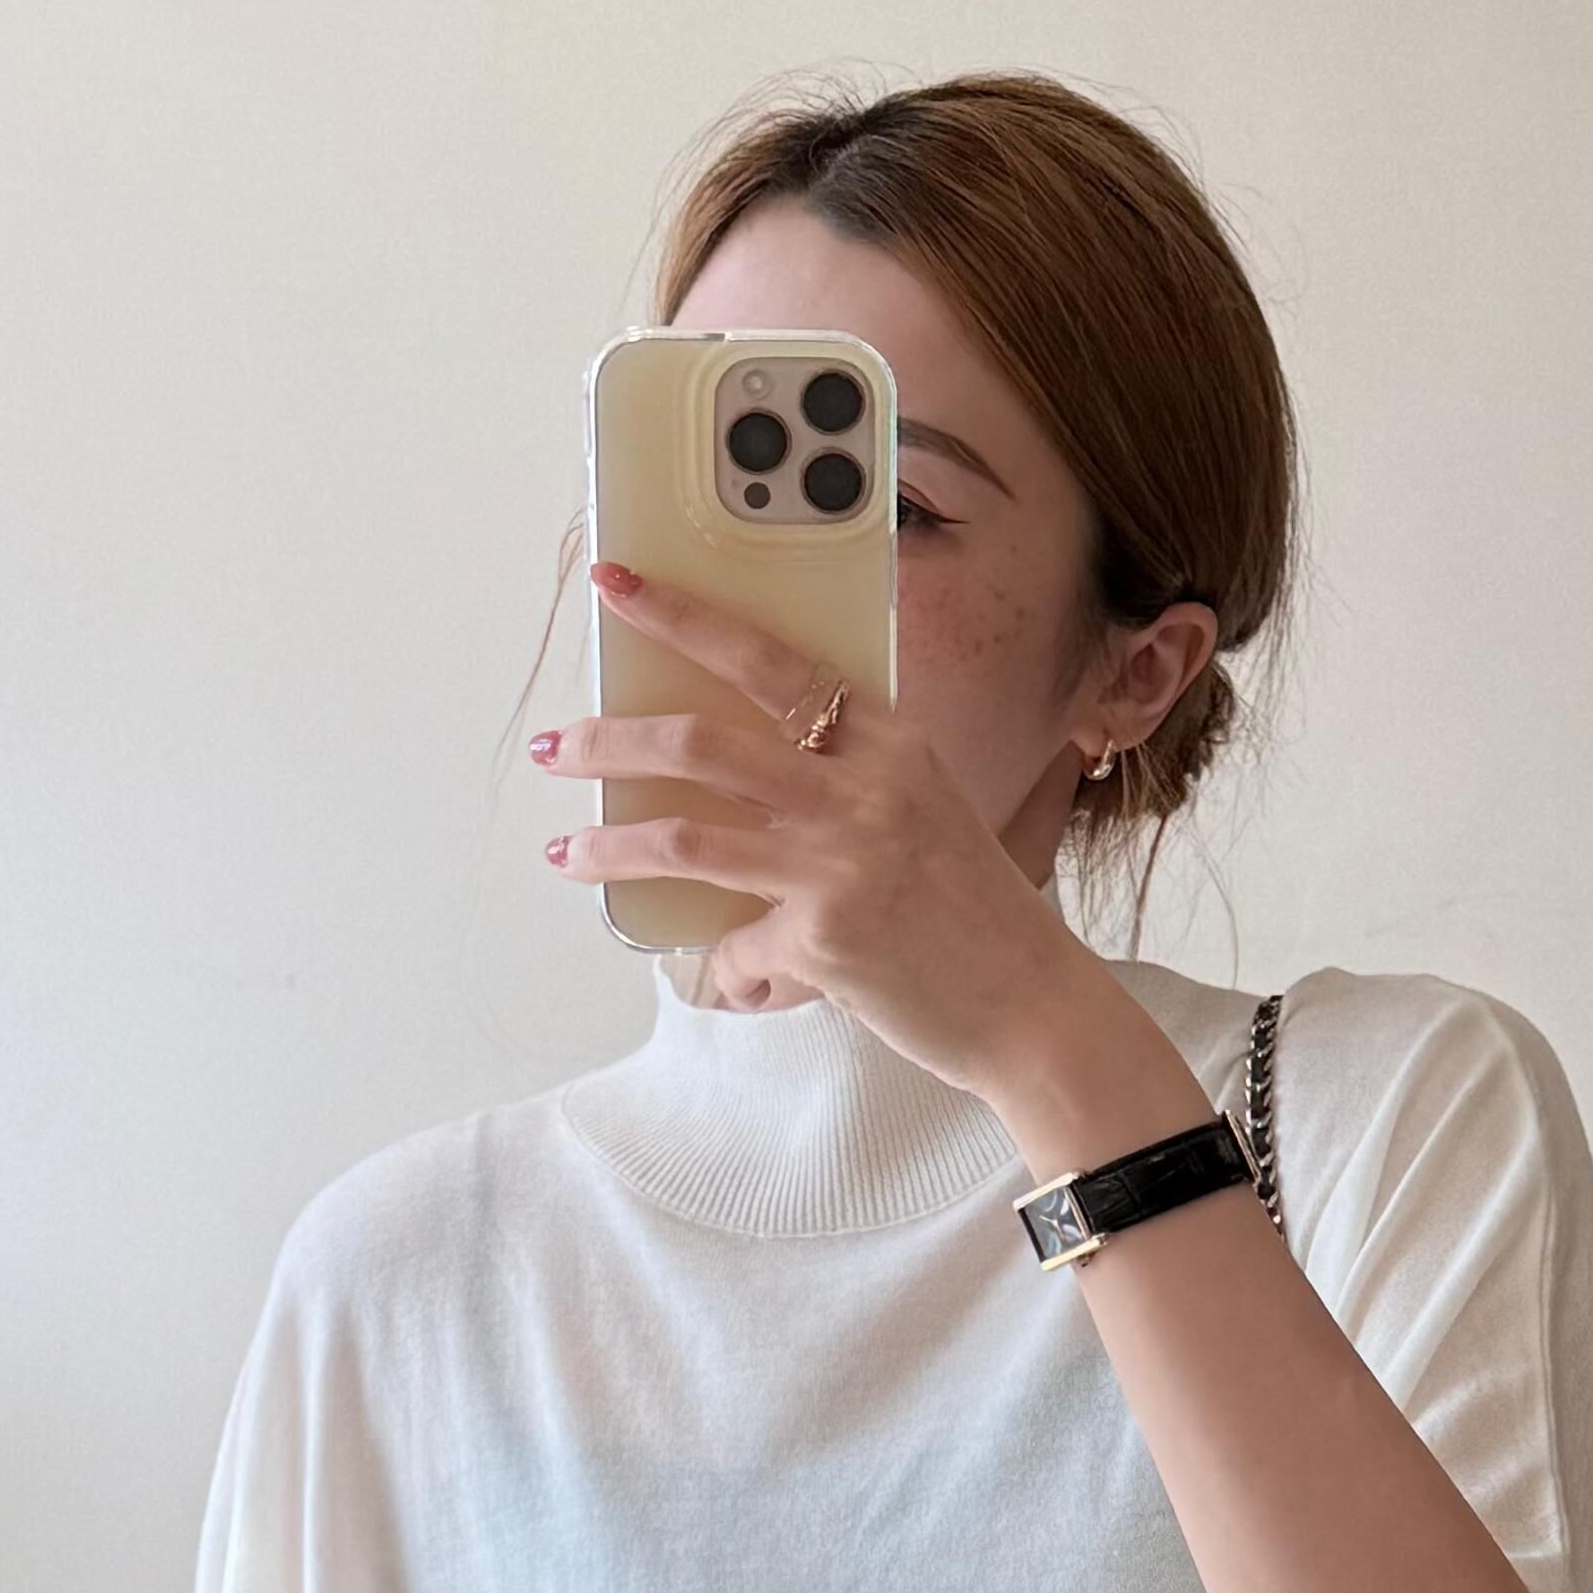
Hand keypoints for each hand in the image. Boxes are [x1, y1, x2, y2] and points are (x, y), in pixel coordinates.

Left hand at [537, 559, 1091, 1099]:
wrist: (1033, 1006)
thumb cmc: (976, 912)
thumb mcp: (925, 811)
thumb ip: (847, 781)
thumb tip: (732, 777)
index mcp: (890, 740)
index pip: (769, 659)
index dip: (684, 617)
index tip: (619, 586)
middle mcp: (864, 790)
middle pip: (700, 741)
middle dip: (609, 739)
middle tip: (559, 745)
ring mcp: (842, 863)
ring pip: (686, 837)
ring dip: (611, 847)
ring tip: (569, 854)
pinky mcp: (825, 937)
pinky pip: (735, 949)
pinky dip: (727, 970)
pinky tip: (735, 978)